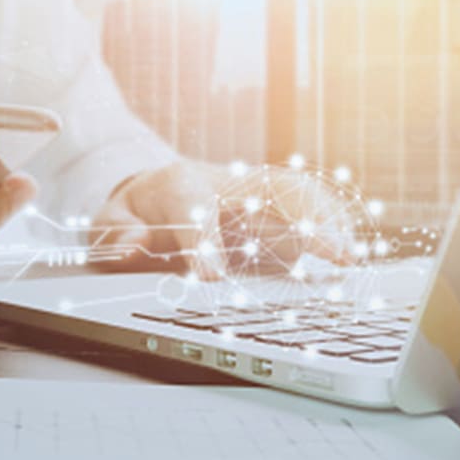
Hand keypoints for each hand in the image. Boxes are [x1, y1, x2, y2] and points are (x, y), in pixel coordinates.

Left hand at [89, 158, 355, 278]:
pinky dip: (332, 224)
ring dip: (328, 220)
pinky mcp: (272, 203)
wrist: (157, 188)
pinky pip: (309, 204)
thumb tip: (134, 246)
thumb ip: (116, 234)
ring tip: (350, 258)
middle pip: (268, 187)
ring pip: (297, 193)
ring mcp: (253, 190)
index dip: (204, 244)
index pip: (195, 211)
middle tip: (329, 254)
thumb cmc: (137, 213)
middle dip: (299, 217)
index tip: (212, 277)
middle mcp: (224, 181)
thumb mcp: (110, 222)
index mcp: (178, 185)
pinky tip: (348, 254)